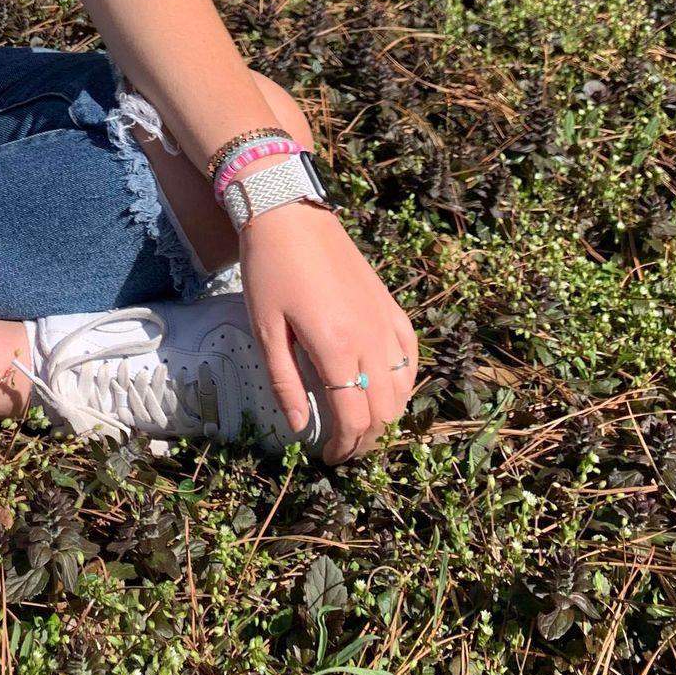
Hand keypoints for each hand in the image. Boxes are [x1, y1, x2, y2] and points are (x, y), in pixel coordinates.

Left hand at [235, 202, 417, 464]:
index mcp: (336, 348)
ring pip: (402, 388)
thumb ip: (284, 381)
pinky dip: (404, 382)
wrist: (291, 215)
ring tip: (362, 427)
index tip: (329, 459)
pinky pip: (410, 355)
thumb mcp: (265, 328)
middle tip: (344, 450)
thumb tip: (301, 427)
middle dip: (366, 440)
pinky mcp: (391, 305)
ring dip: (386, 417)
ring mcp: (386, 321)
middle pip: (383, 411)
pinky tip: (389, 390)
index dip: (344, 447)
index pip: (353, 418)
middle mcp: (370, 339)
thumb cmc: (270, 270)